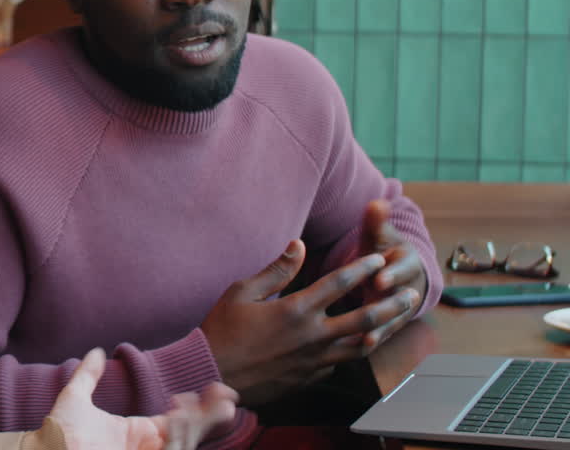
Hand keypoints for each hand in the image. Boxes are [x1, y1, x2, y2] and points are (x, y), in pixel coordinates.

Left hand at [50, 348, 237, 449]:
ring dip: (193, 427)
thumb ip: (88, 375)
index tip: (214, 388)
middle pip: (190, 434)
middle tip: (226, 398)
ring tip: (192, 405)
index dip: (200, 407)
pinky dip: (176, 442)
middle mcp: (148, 448)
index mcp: (140, 433)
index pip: (180, 420)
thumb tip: (94, 350)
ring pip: (183, 446)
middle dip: (209, 418)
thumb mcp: (75, 398)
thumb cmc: (57, 432)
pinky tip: (174, 424)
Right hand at [201, 240, 418, 406]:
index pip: (338, 283)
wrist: (213, 374)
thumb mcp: (242, 292)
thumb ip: (277, 269)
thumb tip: (298, 244)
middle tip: (410, 295)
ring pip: (359, 347)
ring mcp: (313, 361)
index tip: (377, 257)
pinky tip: (354, 346)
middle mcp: (311, 336)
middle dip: (390, 304)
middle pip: (364, 319)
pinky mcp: (309, 378)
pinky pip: (337, 364)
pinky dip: (349, 353)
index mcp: (295, 310)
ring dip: (381, 332)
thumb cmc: (222, 330)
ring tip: (396, 323)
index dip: (361, 268)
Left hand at [357, 200, 427, 347]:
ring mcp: (402, 308)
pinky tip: (361, 349)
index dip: (391, 274)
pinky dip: (375, 341)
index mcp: (406, 264)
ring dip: (382, 330)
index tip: (379, 278)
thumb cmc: (385, 250)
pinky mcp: (391, 323)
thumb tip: (376, 202)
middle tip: (371, 312)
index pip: (402, 269)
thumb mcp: (380, 236)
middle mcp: (409, 288)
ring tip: (367, 339)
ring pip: (394, 321)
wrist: (400, 271)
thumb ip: (376, 222)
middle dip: (387, 305)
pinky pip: (385, 334)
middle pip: (400, 299)